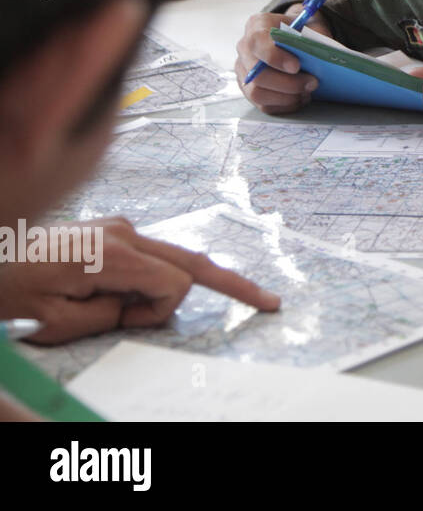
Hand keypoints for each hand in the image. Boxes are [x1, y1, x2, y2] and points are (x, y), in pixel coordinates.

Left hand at [0, 217, 279, 343]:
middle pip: (194, 263)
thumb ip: (114, 314)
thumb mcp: (60, 320)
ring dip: (166, 286)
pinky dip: (152, 276)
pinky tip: (120, 288)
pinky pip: (153, 255)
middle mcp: (125, 232)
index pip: (177, 283)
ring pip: (176, 259)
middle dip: (228, 286)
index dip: (161, 312)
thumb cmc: (12, 290)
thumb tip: (148, 304)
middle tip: (270, 302)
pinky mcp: (114, 228)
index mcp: (113, 254)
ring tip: (119, 303)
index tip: (128, 323)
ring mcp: (121, 226)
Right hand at [233, 4, 331, 112]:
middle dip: (288, 83)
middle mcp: (245, 48)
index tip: (296, 66)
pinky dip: (285, 105)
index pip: (257, 41)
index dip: (275, 57)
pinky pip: (263, 104)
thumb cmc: (302, 31)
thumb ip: (313, 37)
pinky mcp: (249, 89)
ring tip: (307, 91)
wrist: (297, 36)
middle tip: (312, 83)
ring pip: (257, 93)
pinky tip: (300, 97)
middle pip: (256, 74)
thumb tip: (322, 55)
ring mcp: (244, 70)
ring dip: (287, 97)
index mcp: (257, 25)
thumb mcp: (311, 26)